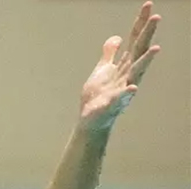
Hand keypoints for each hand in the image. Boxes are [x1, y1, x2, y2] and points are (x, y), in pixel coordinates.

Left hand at [79, 1, 160, 131]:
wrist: (91, 118)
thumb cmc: (99, 95)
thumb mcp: (103, 69)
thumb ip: (110, 53)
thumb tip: (117, 37)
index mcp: (124, 64)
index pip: (135, 39)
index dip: (140, 22)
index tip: (148, 4)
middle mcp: (128, 74)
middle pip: (139, 50)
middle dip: (147, 34)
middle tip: (156, 16)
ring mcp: (123, 88)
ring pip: (137, 72)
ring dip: (146, 60)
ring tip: (156, 48)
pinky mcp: (113, 104)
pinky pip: (122, 98)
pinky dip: (127, 93)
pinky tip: (132, 88)